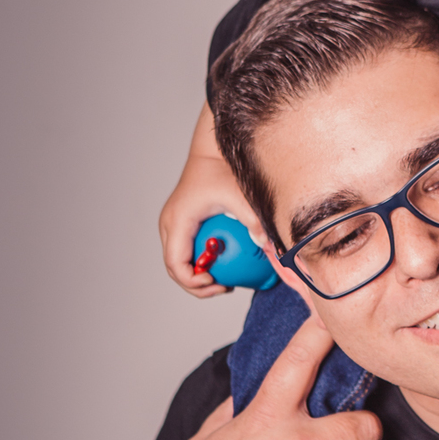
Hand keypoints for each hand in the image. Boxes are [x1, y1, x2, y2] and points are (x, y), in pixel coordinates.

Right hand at [159, 103, 260, 295]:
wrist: (210, 151)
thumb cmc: (220, 170)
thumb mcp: (239, 195)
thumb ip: (252, 220)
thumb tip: (268, 245)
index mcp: (179, 221)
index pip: (176, 264)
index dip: (193, 281)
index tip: (216, 282)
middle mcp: (170, 225)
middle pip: (174, 268)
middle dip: (196, 285)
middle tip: (223, 288)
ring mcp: (173, 225)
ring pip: (178, 261)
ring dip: (197, 275)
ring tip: (224, 280)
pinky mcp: (182, 224)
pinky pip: (186, 250)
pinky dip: (201, 261)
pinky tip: (224, 263)